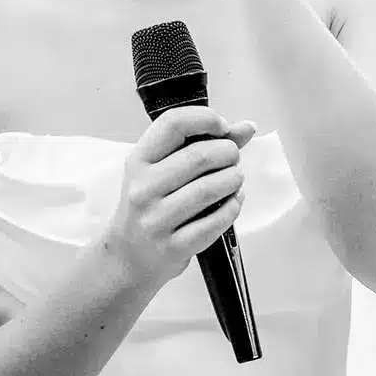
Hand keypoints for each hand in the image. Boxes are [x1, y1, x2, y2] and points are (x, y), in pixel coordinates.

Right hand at [98, 105, 257, 288]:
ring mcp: (156, 219)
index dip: (206, 119)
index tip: (222, 129)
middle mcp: (142, 188)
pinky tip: (233, 202)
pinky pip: (215, 221)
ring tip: (234, 180)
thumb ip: (202, 145)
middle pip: (199, 156)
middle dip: (228, 153)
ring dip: (233, 180)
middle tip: (233, 159)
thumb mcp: (162, 171)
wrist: (129, 255)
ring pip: (210, 189)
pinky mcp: (173, 246)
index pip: (173, 124)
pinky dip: (233, 207)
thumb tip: (247, 127)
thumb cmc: (151, 205)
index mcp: (138, 161)